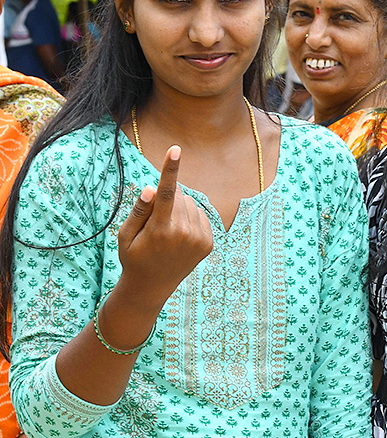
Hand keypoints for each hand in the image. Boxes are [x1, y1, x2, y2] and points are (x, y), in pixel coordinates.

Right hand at [117, 146, 212, 305]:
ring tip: (166, 232)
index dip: (170, 169)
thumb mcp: (126, 235)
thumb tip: (152, 188)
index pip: (166, 193)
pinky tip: (179, 236)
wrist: (151, 287)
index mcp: (161, 230)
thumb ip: (139, 211)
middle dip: (166, 199)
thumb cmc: (133, 257)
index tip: (175, 149)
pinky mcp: (208, 242)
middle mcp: (183, 233)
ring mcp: (199, 239)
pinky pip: (200, 214)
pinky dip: (189, 218)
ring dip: (178, 208)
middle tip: (154, 223)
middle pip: (177, 195)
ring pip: (190, 203)